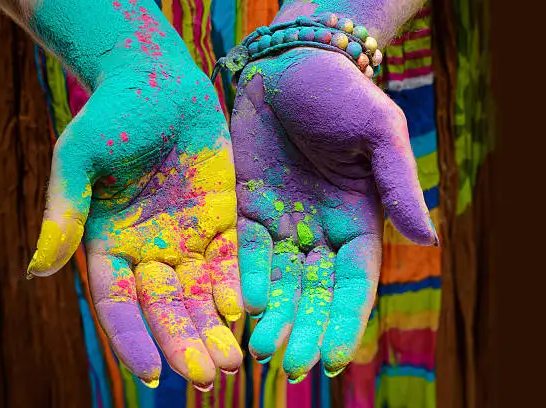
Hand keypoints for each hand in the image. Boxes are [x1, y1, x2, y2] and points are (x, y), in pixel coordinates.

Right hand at [27, 65, 242, 390]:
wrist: (157, 82)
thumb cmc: (110, 115)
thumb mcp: (78, 157)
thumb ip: (63, 210)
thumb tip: (39, 269)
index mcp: (109, 244)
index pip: (119, 304)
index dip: (133, 338)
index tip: (154, 374)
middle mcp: (149, 249)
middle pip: (166, 307)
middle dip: (184, 342)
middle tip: (207, 378)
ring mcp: (187, 237)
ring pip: (201, 293)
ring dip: (215, 327)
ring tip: (232, 363)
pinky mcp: (221, 219)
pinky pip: (232, 260)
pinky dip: (240, 286)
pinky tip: (249, 312)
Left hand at [231, 49, 437, 381]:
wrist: (292, 63)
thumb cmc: (343, 93)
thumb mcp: (379, 134)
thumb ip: (398, 187)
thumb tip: (428, 240)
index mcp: (357, 221)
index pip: (353, 283)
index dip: (345, 320)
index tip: (336, 358)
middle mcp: (318, 230)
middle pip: (312, 291)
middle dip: (304, 329)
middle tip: (290, 366)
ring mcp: (281, 222)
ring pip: (278, 281)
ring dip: (272, 316)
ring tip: (261, 351)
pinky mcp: (247, 207)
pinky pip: (244, 250)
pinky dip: (242, 278)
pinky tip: (239, 306)